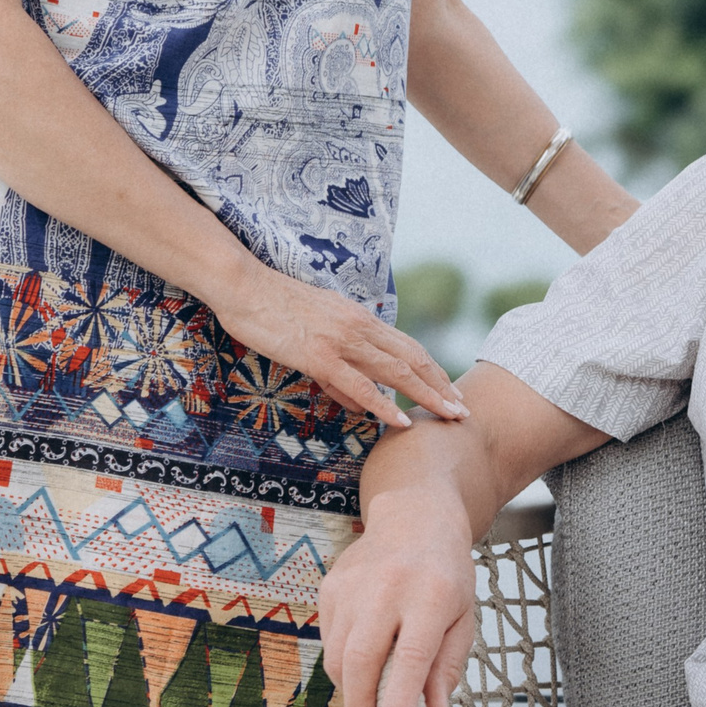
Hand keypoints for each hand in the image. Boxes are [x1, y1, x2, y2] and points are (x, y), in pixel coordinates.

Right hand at [212, 265, 465, 427]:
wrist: (243, 286)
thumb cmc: (273, 309)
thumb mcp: (314, 333)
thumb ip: (338, 368)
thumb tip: (356, 402)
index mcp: (360, 318)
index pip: (408, 346)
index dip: (433, 370)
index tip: (450, 390)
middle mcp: (359, 326)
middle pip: (413, 358)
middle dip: (441, 386)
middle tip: (462, 411)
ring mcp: (341, 340)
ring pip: (396, 370)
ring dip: (426, 395)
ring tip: (448, 416)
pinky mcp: (319, 355)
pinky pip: (359, 384)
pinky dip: (385, 403)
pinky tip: (402, 421)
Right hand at [315, 497, 478, 706]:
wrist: (414, 517)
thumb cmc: (445, 572)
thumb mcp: (462, 617)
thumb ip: (447, 668)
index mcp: (432, 595)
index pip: (411, 656)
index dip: (398, 699)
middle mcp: (388, 588)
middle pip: (362, 660)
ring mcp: (353, 586)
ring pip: (339, 657)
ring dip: (351, 691)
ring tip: (370, 704)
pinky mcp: (330, 587)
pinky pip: (329, 641)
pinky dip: (343, 663)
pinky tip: (363, 660)